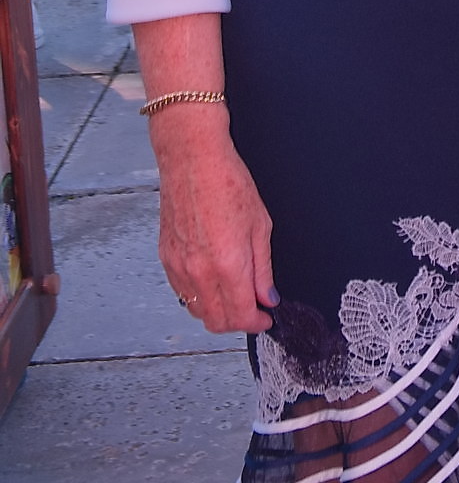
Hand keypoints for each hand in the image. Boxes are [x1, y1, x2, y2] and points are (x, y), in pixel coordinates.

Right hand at [152, 109, 276, 333]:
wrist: (192, 160)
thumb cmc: (228, 182)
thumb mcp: (260, 224)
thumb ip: (263, 268)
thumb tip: (268, 297)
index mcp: (227, 264)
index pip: (240, 316)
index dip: (257, 322)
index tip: (266, 317)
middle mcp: (199, 272)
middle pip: (216, 321)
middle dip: (237, 322)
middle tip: (253, 308)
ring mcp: (179, 267)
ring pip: (196, 311)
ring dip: (216, 312)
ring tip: (234, 294)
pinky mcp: (166, 258)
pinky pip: (181, 293)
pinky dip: (198, 296)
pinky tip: (212, 280)